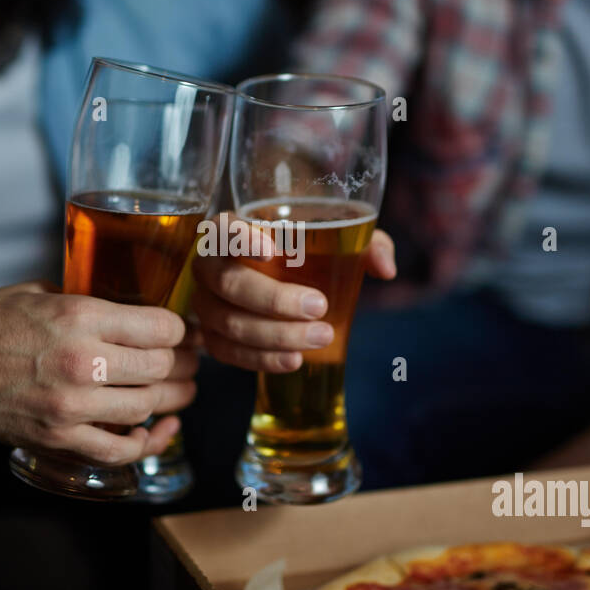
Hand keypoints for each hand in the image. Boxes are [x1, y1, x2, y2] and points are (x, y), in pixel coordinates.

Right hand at [0, 282, 196, 464]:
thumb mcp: (41, 293)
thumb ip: (87, 301)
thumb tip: (127, 308)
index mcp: (81, 317)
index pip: (160, 328)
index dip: (180, 331)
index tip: (182, 333)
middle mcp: (83, 361)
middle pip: (160, 367)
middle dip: (181, 364)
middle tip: (189, 362)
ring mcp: (72, 405)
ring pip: (146, 406)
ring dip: (170, 401)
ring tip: (181, 393)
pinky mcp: (60, 438)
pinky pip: (118, 450)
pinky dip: (144, 443)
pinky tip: (156, 432)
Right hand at [189, 214, 395, 371]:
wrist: (280, 283)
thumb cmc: (305, 253)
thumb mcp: (338, 240)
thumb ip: (367, 244)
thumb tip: (385, 268)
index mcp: (230, 229)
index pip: (222, 229)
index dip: (241, 239)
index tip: (273, 250)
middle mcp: (209, 265)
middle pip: (229, 283)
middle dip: (275, 300)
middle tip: (319, 307)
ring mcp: (204, 303)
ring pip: (228, 322)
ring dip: (274, 335)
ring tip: (320, 338)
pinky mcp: (211, 336)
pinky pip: (227, 353)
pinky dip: (260, 360)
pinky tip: (293, 360)